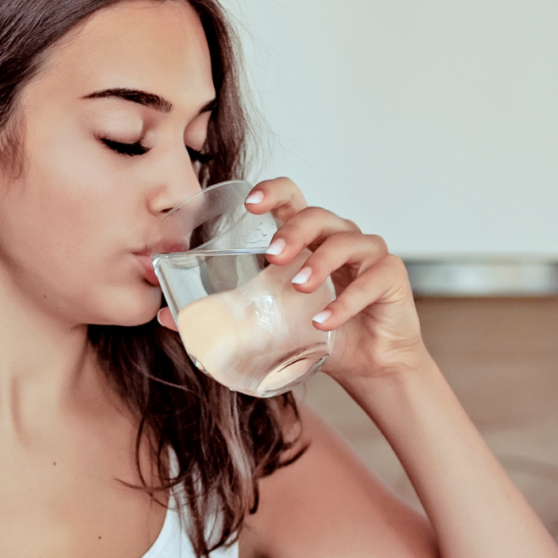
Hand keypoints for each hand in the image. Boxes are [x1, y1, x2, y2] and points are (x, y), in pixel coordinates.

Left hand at [152, 177, 426, 383]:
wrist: (368, 365)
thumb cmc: (318, 333)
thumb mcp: (267, 322)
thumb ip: (223, 313)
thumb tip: (166, 316)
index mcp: (307, 238)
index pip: (291, 198)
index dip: (273, 193)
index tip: (251, 204)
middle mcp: (338, 236)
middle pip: (318, 215)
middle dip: (294, 230)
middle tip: (272, 255)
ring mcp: (368, 254)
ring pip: (347, 240)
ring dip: (321, 261)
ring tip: (299, 287)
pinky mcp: (391, 277)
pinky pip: (372, 279)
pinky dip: (347, 301)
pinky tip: (324, 321)